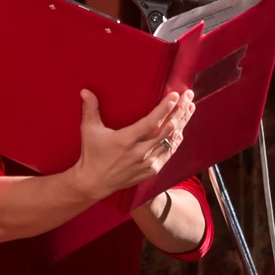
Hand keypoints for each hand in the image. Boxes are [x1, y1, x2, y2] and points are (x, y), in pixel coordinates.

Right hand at [70, 87, 195, 200]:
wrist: (93, 183)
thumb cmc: (91, 155)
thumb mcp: (89, 131)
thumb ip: (90, 109)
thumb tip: (85, 91)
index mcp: (126, 140)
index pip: (151, 122)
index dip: (165, 108)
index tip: (175, 95)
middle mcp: (139, 152)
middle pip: (167, 129)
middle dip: (180, 111)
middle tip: (188, 96)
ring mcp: (147, 163)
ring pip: (170, 141)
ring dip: (181, 124)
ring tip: (189, 108)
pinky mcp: (150, 170)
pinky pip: (168, 154)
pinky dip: (175, 141)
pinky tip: (181, 130)